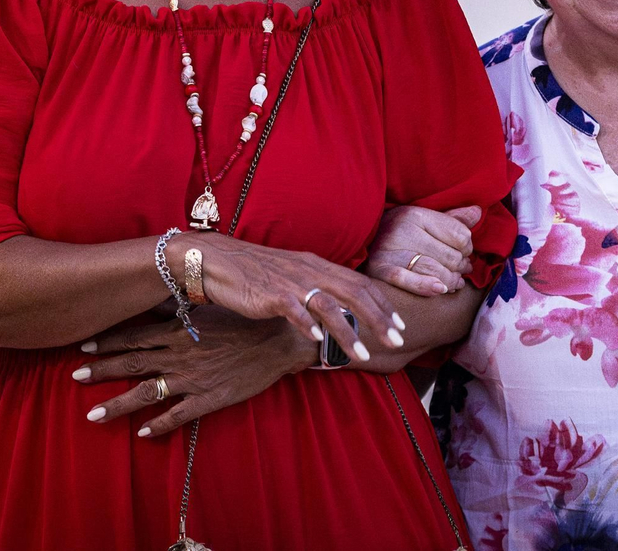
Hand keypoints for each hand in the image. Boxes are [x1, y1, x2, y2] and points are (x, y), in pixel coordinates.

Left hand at [73, 307, 312, 436]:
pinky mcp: (209, 399)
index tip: (84, 346)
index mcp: (178, 331)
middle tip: (74, 376)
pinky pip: (178, 415)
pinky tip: (141, 433)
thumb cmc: (245, 319)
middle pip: (132, 363)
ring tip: (92, 415)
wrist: (279, 339)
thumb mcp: (209, 307)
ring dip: (118, 405)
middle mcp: (179, 355)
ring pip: (147, 393)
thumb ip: (181, 306)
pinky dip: (158, 425)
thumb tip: (156, 295)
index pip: (134, 336)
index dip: (107, 342)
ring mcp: (192, 379)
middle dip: (101, 370)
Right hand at [174, 232, 404, 360]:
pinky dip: (307, 324)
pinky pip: (293, 309)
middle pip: (354, 293)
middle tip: (396, 341)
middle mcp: (310, 270)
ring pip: (329, 305)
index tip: (401, 326)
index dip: (384, 304)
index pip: (360, 284)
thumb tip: (344, 310)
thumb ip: (319, 289)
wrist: (216, 262)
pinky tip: (317, 341)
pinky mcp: (270, 294)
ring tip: (362, 355)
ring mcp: (291, 281)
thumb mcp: (295, 277)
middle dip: (378, 318)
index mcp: (319, 266)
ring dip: (348, 332)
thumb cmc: (257, 274)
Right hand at [365, 205, 479, 296]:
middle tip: (460, 270)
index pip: (459, 235)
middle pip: (450, 255)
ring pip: (435, 270)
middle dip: (460, 266)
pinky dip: (426, 286)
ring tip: (453, 282)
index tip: (463, 252)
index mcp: (416, 214)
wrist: (357, 240)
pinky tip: (440, 289)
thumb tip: (478, 212)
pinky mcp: (380, 270)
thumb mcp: (422, 219)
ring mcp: (390, 250)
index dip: (467, 247)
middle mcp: (403, 230)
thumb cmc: (398, 231)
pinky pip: (407, 280)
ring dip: (451, 281)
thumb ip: (451, 219)